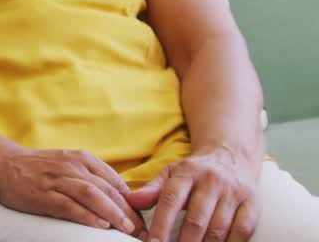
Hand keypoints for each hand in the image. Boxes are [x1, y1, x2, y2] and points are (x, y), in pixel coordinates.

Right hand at [0, 147, 145, 236]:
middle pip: (108, 189)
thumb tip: (121, 198)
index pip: (115, 181)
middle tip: (143, 230)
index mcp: (82, 158)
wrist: (2, 164)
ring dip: (113, 213)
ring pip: (92, 195)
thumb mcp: (68, 163)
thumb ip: (92, 177)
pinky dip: (87, 215)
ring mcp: (57, 179)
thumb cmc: (38, 168)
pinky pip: (69, 205)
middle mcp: (72, 166)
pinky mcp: (43, 194)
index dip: (133, 202)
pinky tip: (100, 225)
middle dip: (129, 212)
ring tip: (128, 229)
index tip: (144, 219)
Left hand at [126, 147, 260, 241]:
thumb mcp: (171, 173)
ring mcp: (233, 192)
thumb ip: (152, 190)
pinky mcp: (252, 203)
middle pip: (196, 219)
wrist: (232, 155)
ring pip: (219, 228)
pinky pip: (242, 230)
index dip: (161, 226)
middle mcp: (211, 181)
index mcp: (187, 173)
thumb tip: (132, 201)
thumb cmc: (196, 171)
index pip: (170, 201)